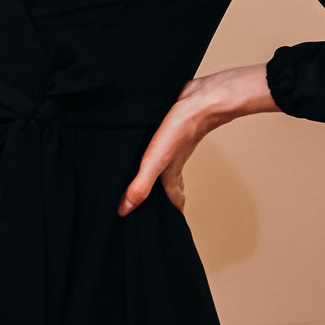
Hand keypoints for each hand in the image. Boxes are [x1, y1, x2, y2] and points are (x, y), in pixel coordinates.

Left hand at [116, 64, 277, 216]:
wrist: (200, 99)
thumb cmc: (181, 131)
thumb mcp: (155, 163)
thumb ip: (141, 186)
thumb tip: (124, 210)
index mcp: (169, 172)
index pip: (172, 199)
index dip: (170, 213)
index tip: (168, 225)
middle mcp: (173, 160)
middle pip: (169, 183)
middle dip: (165, 195)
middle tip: (157, 204)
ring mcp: (173, 143)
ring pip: (167, 163)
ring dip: (160, 172)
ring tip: (151, 176)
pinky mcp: (170, 126)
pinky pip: (163, 142)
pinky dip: (157, 148)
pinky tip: (150, 140)